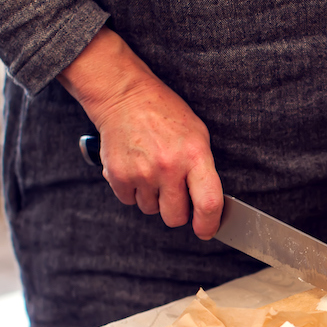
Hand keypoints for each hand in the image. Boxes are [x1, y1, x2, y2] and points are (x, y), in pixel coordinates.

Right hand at [58, 28, 222, 238]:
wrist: (125, 96)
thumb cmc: (166, 115)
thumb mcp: (197, 136)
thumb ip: (203, 170)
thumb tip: (207, 206)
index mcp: (194, 155)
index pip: (208, 203)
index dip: (209, 224)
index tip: (206, 230)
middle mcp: (168, 167)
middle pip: (175, 217)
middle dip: (178, 213)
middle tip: (175, 194)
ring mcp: (141, 173)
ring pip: (151, 211)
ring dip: (154, 199)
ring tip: (153, 172)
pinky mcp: (118, 175)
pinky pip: (130, 201)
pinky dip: (134, 192)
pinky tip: (137, 169)